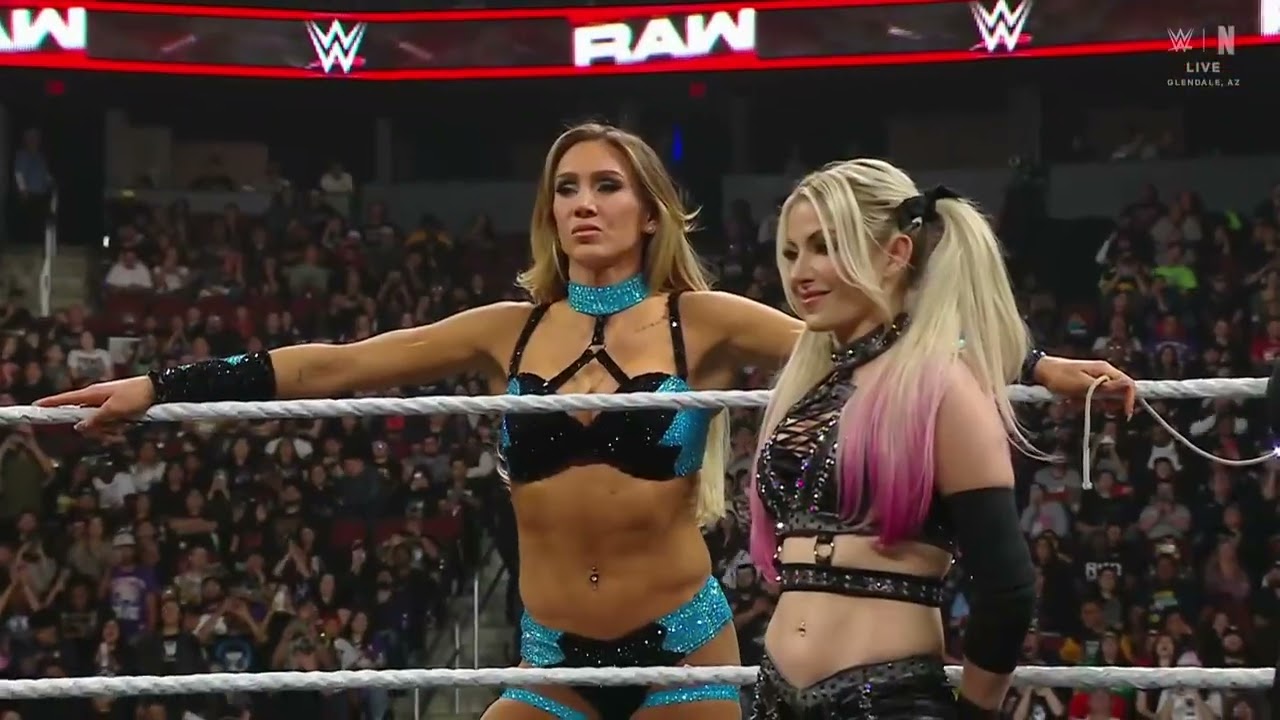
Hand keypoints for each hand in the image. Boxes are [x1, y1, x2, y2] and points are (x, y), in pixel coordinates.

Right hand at [35, 376, 155, 437]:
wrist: (158, 389)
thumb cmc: (135, 396)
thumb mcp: (115, 410)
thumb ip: (96, 419)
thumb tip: (78, 426)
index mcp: (92, 394)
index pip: (65, 399)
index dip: (51, 403)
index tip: (35, 406)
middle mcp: (96, 398)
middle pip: (83, 418)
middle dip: (95, 429)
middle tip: (112, 431)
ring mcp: (106, 404)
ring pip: (97, 423)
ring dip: (109, 430)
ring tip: (124, 427)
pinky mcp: (116, 409)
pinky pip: (109, 423)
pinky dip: (116, 427)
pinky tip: (127, 427)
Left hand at [1033, 356, 1136, 416]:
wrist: (1039, 371)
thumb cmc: (1060, 377)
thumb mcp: (1084, 385)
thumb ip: (1107, 387)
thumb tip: (1130, 387)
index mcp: (1105, 369)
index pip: (1128, 384)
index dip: (1130, 399)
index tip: (1125, 414)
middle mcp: (1103, 372)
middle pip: (1117, 392)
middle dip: (1105, 403)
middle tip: (1089, 405)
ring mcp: (1094, 378)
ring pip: (1102, 397)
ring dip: (1090, 403)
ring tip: (1074, 401)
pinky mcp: (1085, 384)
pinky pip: (1090, 397)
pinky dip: (1082, 402)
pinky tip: (1070, 401)